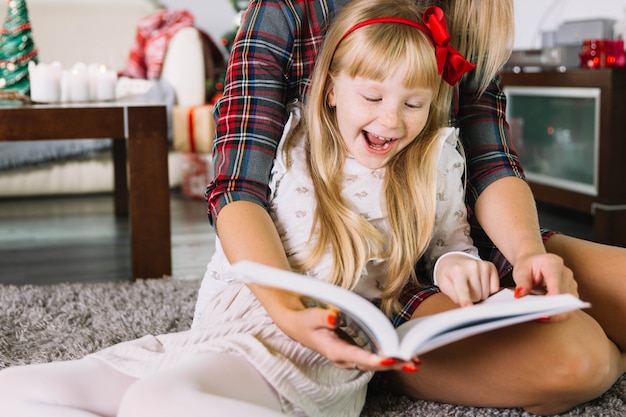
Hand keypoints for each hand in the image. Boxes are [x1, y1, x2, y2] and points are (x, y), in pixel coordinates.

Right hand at [284, 306, 419, 371]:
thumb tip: (335, 317)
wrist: (299, 327)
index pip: (355, 357)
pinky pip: (373, 358)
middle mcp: (343, 358)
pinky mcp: (355, 353)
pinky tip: (402, 354)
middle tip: (411, 361)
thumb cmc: (305, 321)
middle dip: (390, 363)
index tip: (388, 358)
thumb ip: (323, 317)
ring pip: (374, 363)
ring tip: (414, 360)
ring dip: (393, 362)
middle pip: (370, 364)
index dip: (372, 358)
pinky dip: (387, 356)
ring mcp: (349, 357)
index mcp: (333, 350)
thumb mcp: (311, 316)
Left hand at [435, 254, 499, 306]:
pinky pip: (495, 289)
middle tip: (464, 289)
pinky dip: (488, 289)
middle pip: (477, 296)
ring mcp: (483, 266)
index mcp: (457, 271)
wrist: (454, 260)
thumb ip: (453, 295)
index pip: (463, 290)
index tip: (468, 308)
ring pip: (486, 294)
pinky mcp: (491, 267)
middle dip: (471, 297)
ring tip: (471, 284)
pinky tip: (479, 282)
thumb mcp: (443, 285)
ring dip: (479, 293)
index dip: (466, 301)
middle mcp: (472, 267)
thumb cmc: (448, 274)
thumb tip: (466, 305)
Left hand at [511, 252, 577, 321]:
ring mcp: (571, 284)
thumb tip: (519, 296)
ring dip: (556, 313)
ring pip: (569, 305)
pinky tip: (545, 315)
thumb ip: (522, 283)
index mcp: (553, 264)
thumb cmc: (528, 266)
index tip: (545, 309)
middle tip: (540, 317)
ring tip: (541, 316)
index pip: (556, 282)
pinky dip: (557, 313)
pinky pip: (568, 308)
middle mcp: (566, 274)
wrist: (535, 262)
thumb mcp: (521, 271)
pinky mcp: (571, 294)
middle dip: (554, 309)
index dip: (553, 297)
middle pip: (564, 296)